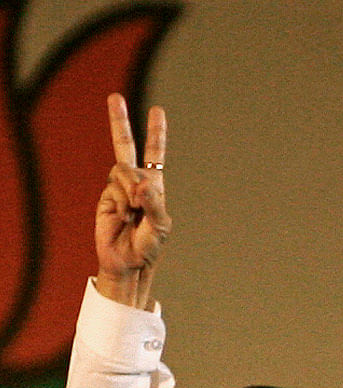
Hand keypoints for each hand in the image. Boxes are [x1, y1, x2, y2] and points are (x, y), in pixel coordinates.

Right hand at [95, 93, 169, 310]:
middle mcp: (135, 182)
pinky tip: (124, 215)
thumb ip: (153, 201)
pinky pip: (115, 186)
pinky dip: (123, 199)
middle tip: (115, 97)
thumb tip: (143, 181)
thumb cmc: (149, 245)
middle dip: (120, 122)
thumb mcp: (160, 224)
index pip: (155, 155)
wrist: (127, 260)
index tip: (157, 111)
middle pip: (126, 147)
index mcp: (155, 186)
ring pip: (124, 171)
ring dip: (132, 189)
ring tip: (135, 212)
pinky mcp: (106, 195)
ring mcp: (118, 187)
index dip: (156, 133)